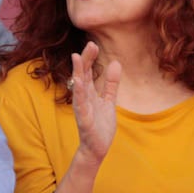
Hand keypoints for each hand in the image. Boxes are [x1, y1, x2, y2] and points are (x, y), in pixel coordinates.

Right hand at [70, 42, 119, 164]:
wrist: (97, 148)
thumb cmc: (100, 125)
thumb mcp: (109, 101)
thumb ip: (111, 84)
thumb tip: (115, 63)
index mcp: (89, 94)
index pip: (88, 72)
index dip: (90, 58)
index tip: (93, 44)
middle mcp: (83, 98)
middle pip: (83, 75)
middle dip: (86, 60)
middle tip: (90, 44)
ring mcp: (82, 108)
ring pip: (79, 87)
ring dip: (79, 72)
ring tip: (78, 58)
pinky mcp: (84, 120)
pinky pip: (81, 105)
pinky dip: (80, 94)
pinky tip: (79, 83)